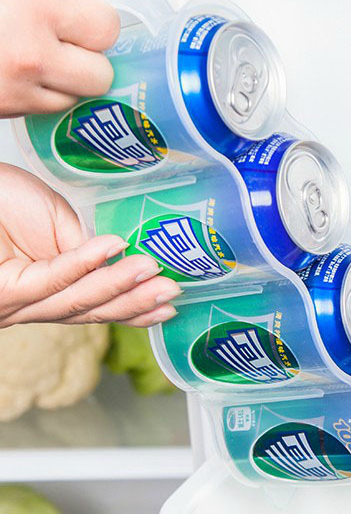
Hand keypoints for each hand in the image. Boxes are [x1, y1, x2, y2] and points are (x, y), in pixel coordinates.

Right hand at [0, 0, 118, 117]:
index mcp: (33, 7)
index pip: (107, 28)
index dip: (98, 24)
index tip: (88, 20)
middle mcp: (28, 56)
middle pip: (100, 76)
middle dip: (87, 62)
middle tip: (64, 46)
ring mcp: (13, 92)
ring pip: (72, 101)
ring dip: (61, 84)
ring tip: (31, 59)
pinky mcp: (0, 115)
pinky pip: (37, 113)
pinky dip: (32, 97)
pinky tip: (13, 74)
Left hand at [0, 165, 179, 326]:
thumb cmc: (1, 200)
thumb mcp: (57, 225)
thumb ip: (85, 251)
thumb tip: (120, 264)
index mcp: (46, 293)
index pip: (95, 308)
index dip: (134, 308)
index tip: (169, 304)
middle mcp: (32, 306)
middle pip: (91, 313)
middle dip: (135, 303)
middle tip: (171, 292)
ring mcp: (17, 301)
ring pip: (77, 302)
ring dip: (120, 286)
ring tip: (152, 271)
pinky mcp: (5, 290)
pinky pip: (55, 278)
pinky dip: (88, 264)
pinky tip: (114, 249)